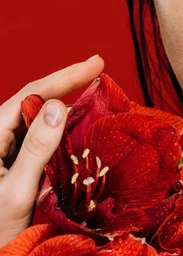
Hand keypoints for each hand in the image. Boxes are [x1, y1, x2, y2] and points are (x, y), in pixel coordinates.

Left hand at [0, 55, 104, 247]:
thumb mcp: (17, 191)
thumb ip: (36, 149)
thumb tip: (59, 107)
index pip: (31, 96)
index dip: (65, 76)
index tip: (96, 64)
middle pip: (36, 103)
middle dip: (68, 85)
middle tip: (100, 71)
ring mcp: (9, 153)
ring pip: (41, 122)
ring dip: (68, 108)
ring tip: (96, 97)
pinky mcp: (18, 168)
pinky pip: (44, 143)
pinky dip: (65, 133)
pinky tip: (82, 129)